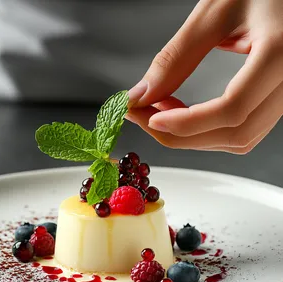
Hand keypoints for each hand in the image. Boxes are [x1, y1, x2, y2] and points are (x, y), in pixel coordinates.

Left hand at [126, 0, 282, 153]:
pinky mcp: (275, 98)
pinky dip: (207, 129)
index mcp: (280, 54)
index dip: (186, 123)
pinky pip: (242, 128)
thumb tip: (142, 95)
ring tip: (161, 110)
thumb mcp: (213, 12)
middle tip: (144, 117)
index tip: (149, 118)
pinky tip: (183, 112)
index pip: (232, 110)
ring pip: (239, 139)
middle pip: (235, 134)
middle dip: (181, 134)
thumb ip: (176, 57)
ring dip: (193, 135)